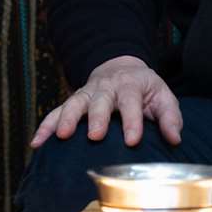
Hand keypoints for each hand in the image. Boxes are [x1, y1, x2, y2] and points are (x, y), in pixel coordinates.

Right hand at [30, 55, 183, 148]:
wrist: (121, 68)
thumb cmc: (144, 89)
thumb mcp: (163, 96)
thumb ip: (169, 117)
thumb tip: (175, 139)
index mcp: (130, 86)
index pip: (131, 103)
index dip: (132, 122)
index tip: (132, 140)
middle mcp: (106, 88)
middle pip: (100, 101)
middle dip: (97, 118)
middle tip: (95, 136)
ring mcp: (86, 94)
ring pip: (74, 103)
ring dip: (66, 119)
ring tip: (61, 136)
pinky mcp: (72, 102)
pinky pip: (55, 112)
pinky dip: (44, 126)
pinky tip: (36, 143)